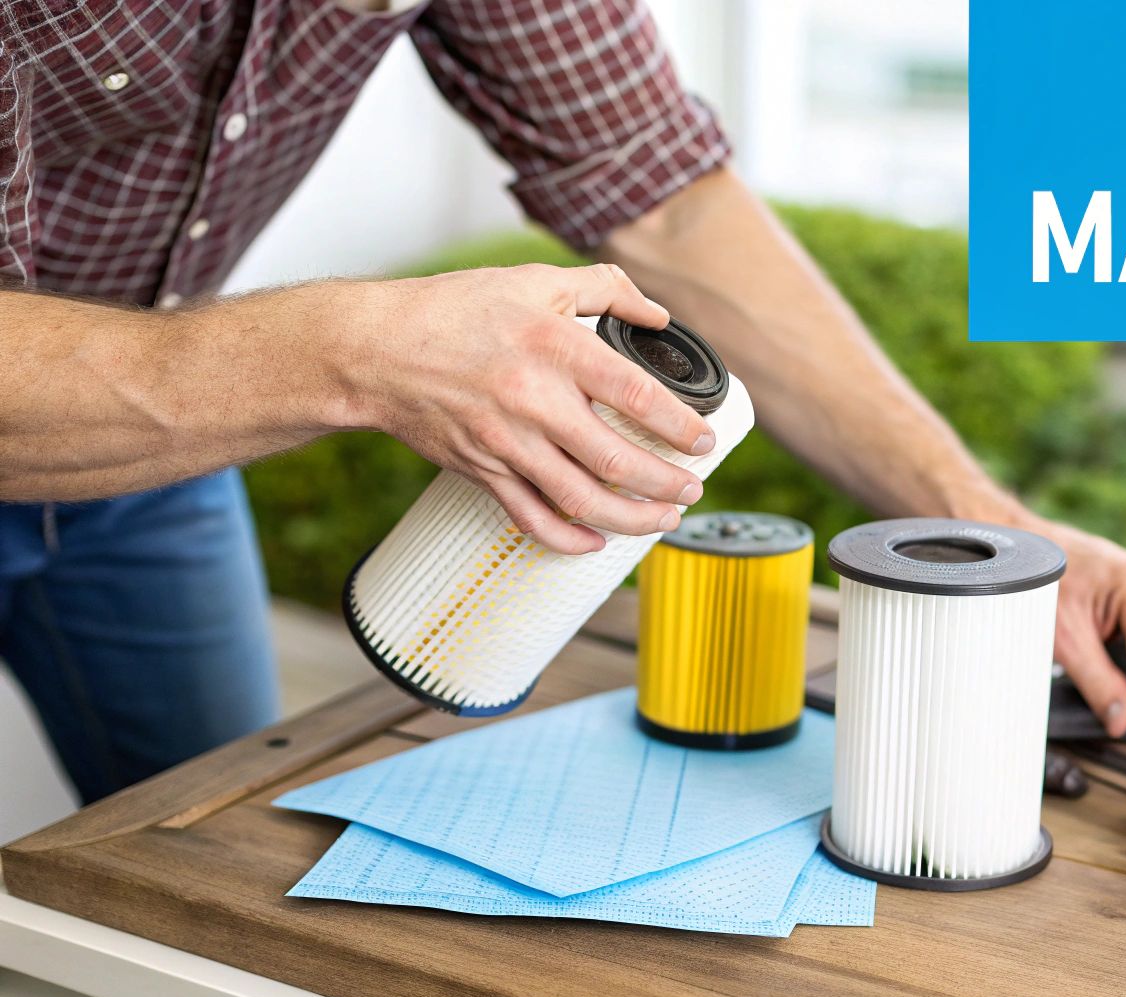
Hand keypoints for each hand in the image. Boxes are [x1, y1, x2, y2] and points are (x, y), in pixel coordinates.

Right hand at [346, 263, 715, 553]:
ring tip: (664, 520)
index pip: (637, 396)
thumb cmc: (455, 310)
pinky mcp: (482, 470)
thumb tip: (657, 314)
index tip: (704, 441)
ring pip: (581, 499)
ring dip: (631, 519)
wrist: (374, 349)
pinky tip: (596, 540)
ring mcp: (507, 443)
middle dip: (665, 485)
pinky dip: (567, 538)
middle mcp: (534, 401)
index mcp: (555, 349)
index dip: (680, 425)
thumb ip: (604, 289)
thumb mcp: (534, 281)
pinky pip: (531, 518)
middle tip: (692, 490)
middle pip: (616, 462)